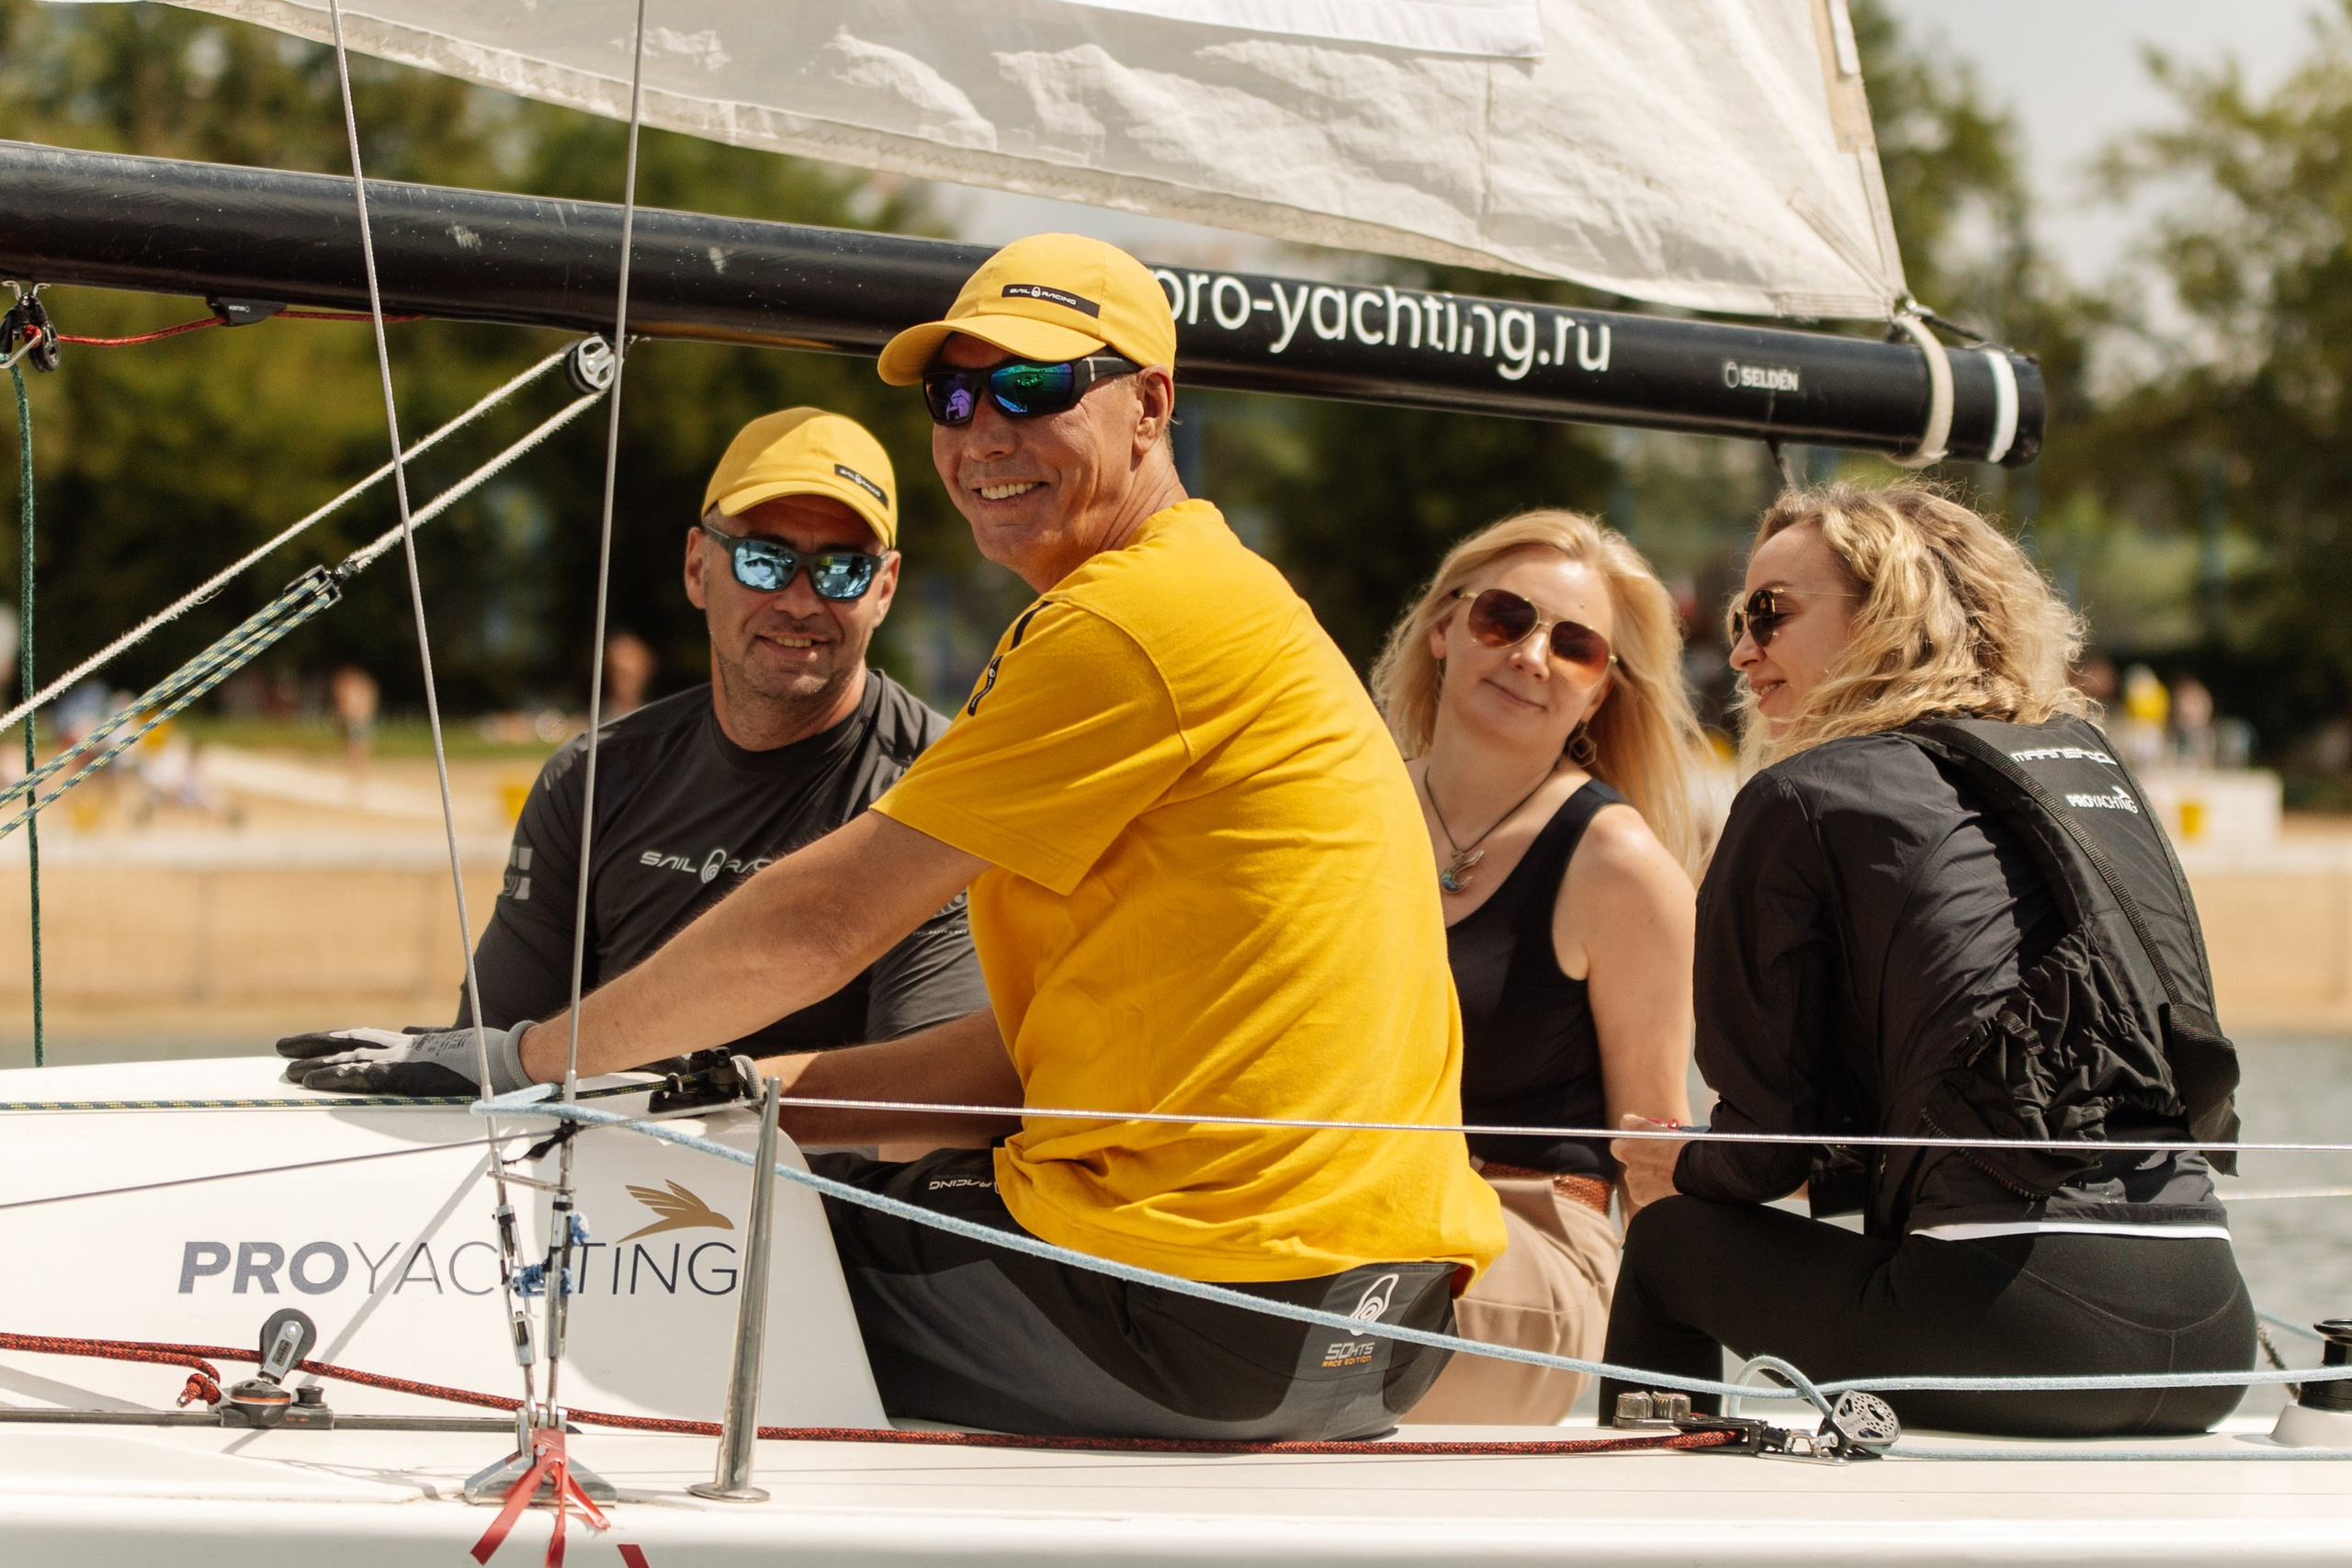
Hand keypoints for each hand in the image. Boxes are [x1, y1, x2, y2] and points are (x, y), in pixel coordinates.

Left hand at [277, 1022, 535, 1097]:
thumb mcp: (454, 1045)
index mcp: (411, 1042)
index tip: (311, 1041)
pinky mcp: (402, 1075)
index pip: (363, 1036)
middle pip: (347, 1040)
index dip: (335, 1038)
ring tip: (288, 1071)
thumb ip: (429, 1038)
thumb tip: (410, 1030)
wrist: (503, 1059)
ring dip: (314, 1065)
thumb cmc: (487, 1057)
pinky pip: (359, 1076)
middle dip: (313, 1044)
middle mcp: (400, 1046)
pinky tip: (312, 1082)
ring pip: (346, 1059)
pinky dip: (333, 1077)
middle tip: (282, 1048)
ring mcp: (400, 1059)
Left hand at [1611, 1113, 1688, 1219]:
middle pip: (1619, 1148)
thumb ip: (1657, 1131)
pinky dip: (1650, 1192)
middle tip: (1647, 1156)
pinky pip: (1640, 1191)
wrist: (1698, 1173)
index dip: (1636, 1132)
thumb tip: (1656, 1134)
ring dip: (1643, 1174)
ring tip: (1666, 1177)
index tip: (1643, 1136)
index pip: (1626, 1123)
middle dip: (1629, 1151)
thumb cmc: (1692, 1150)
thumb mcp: (1674, 1131)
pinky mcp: (1636, 1193)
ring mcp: (1630, 1173)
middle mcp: (1627, 1150)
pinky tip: (1666, 1190)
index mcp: (1638, 1129)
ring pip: (1631, 1173)